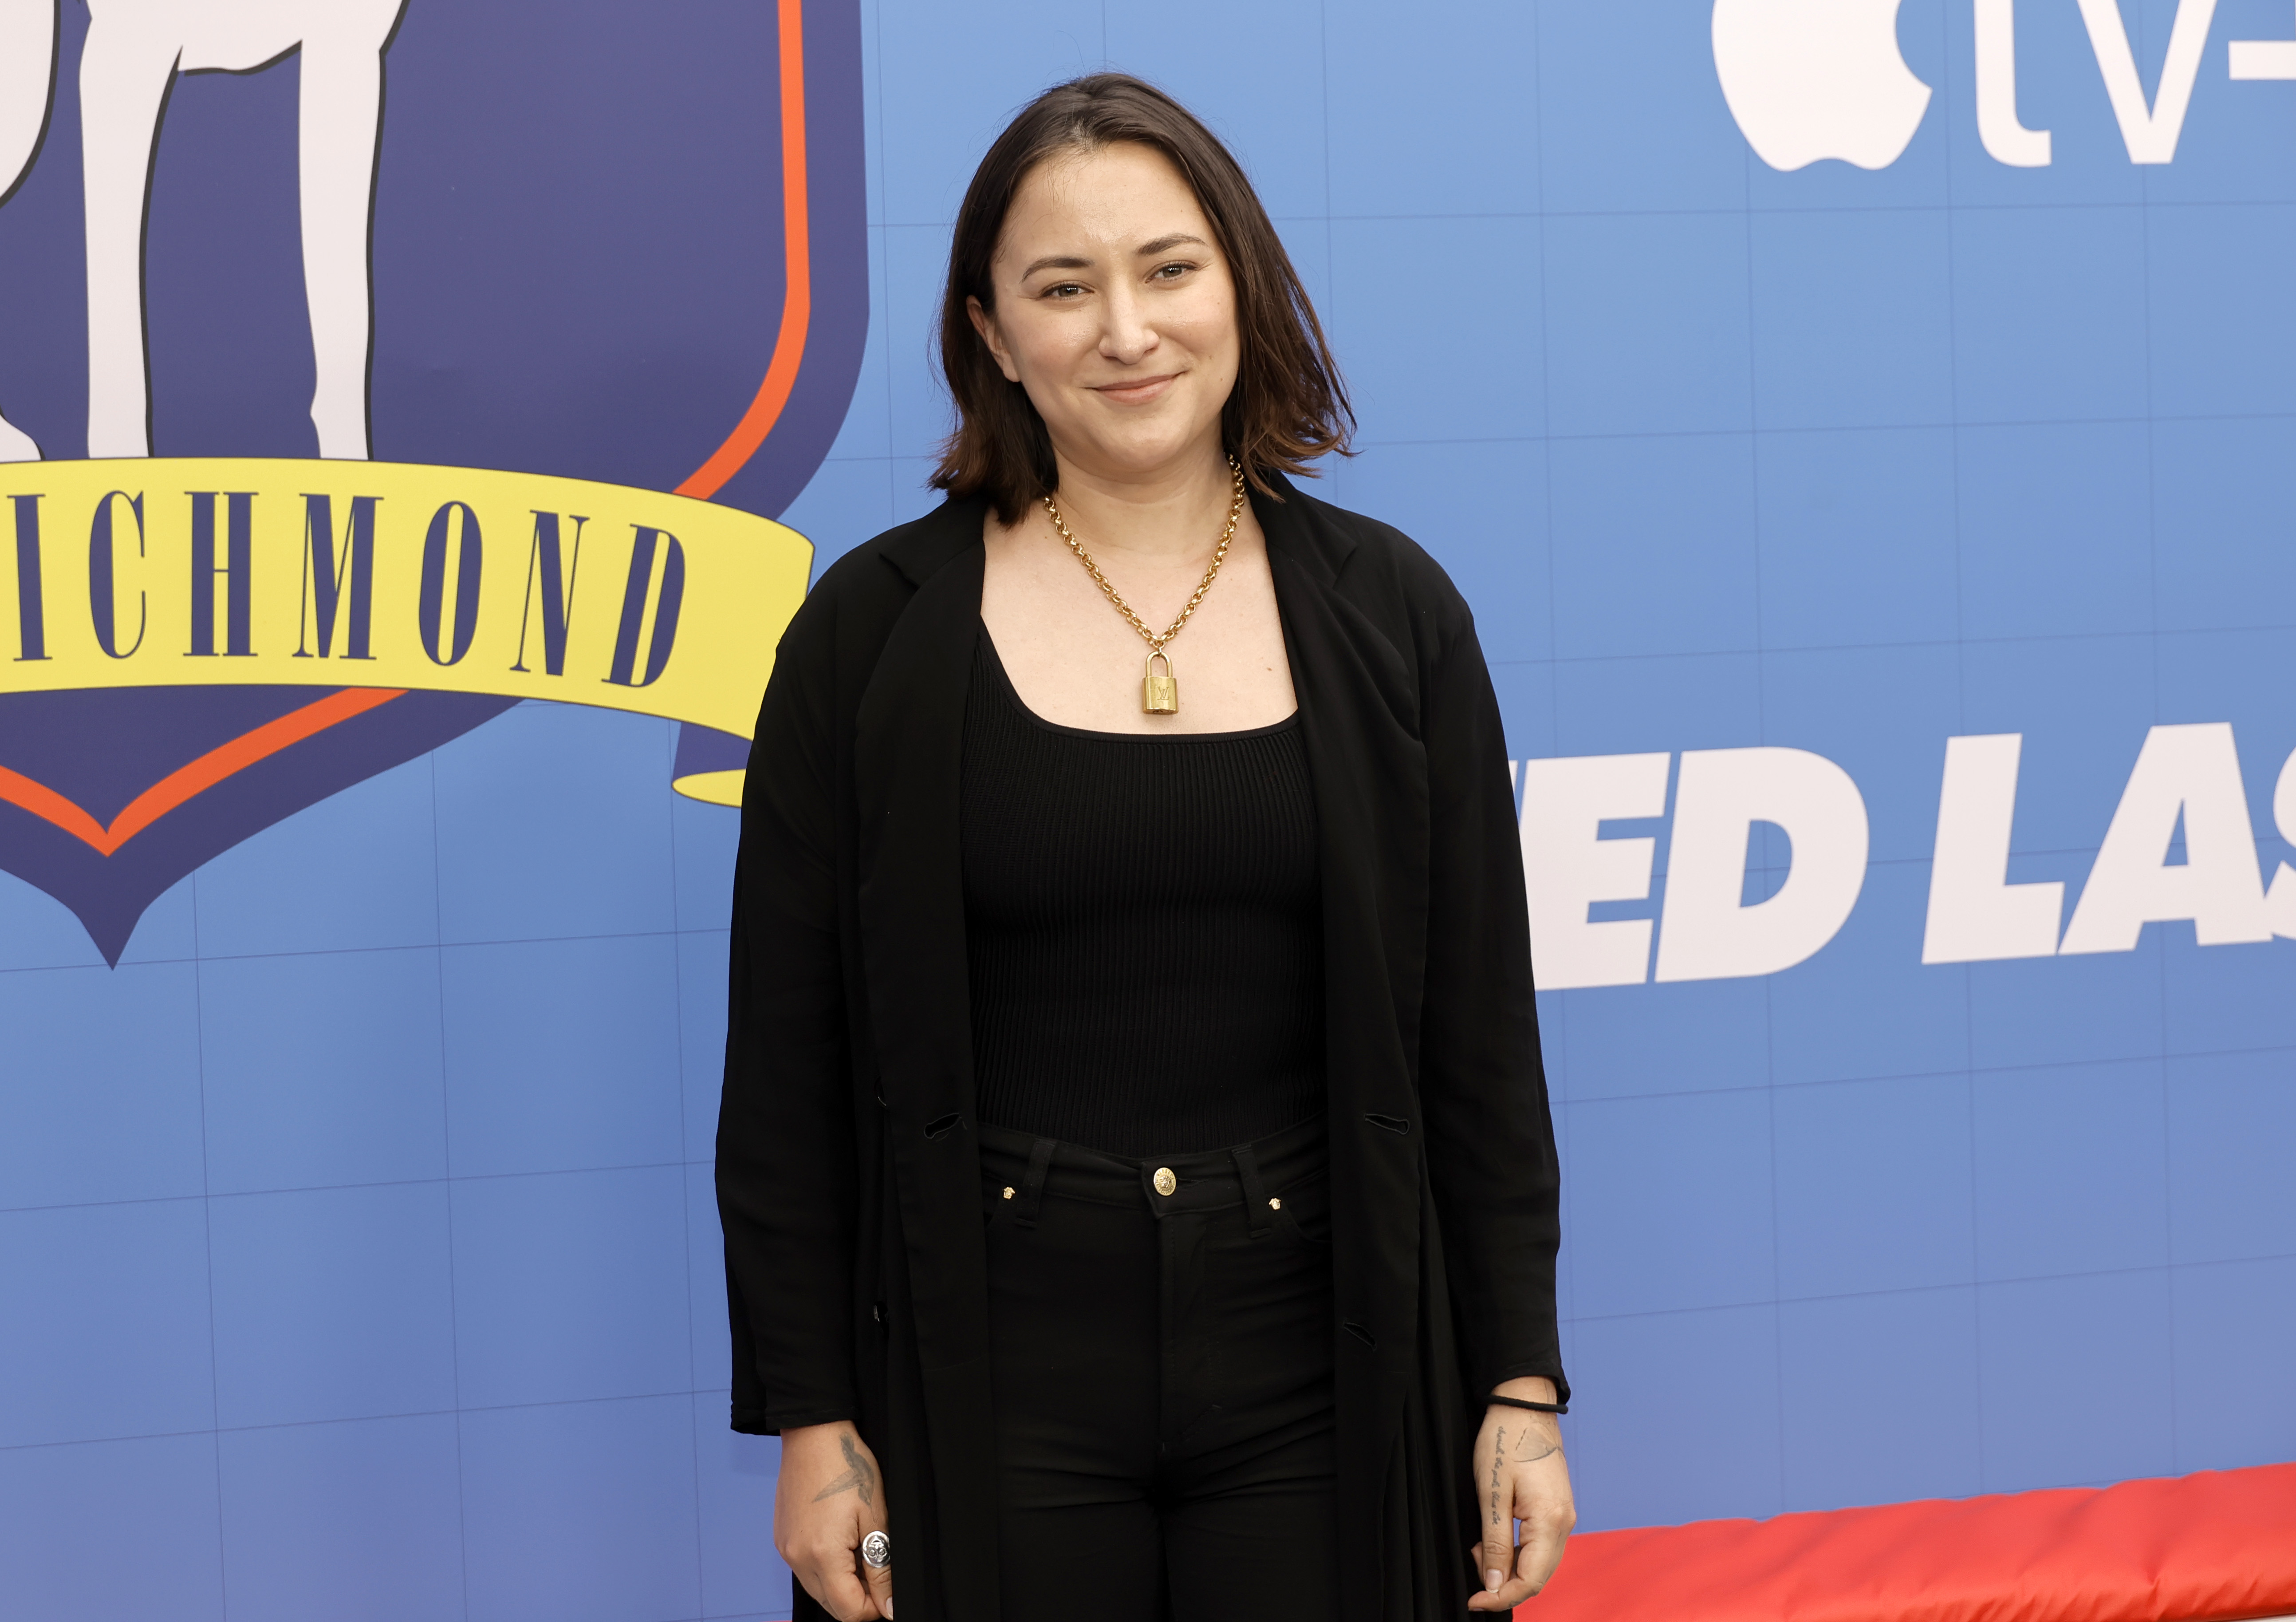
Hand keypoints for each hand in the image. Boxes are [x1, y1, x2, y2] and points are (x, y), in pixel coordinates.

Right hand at [774, 1422, 892, 1620]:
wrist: (814, 1433)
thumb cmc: (847, 1466)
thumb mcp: (876, 1517)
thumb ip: (881, 1569)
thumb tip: (889, 1607)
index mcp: (822, 1555)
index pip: (848, 1611)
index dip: (875, 1608)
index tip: (889, 1590)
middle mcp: (797, 1559)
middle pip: (831, 1605)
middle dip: (859, 1597)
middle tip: (878, 1566)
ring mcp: (786, 1549)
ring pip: (818, 1590)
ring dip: (842, 1583)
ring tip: (860, 1548)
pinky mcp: (782, 1540)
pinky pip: (805, 1570)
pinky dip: (825, 1568)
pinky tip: (841, 1542)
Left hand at [1465, 1378, 1575, 1611]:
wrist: (1523, 1404)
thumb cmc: (1504, 1441)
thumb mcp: (1491, 1495)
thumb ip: (1494, 1543)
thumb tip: (1494, 1585)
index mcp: (1551, 1521)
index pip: (1530, 1580)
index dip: (1501, 1597)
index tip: (1474, 1601)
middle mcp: (1565, 1522)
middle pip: (1539, 1576)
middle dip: (1505, 1585)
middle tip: (1473, 1575)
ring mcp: (1564, 1514)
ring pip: (1540, 1562)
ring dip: (1510, 1567)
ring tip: (1478, 1551)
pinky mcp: (1558, 1507)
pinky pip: (1541, 1544)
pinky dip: (1518, 1551)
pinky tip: (1494, 1538)